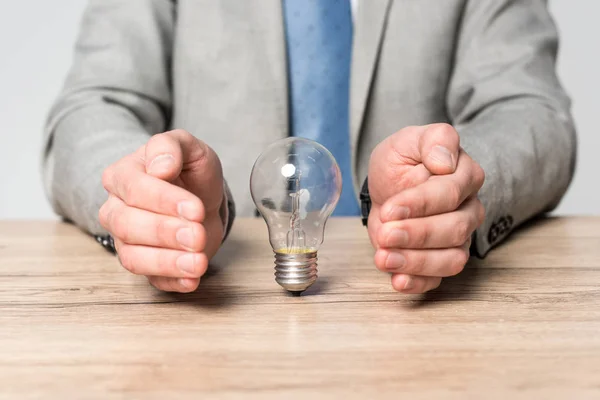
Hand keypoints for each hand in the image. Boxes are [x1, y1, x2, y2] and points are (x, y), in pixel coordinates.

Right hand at [99, 129, 224, 292]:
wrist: (200, 197)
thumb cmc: (188, 171)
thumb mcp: (188, 147)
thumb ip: (171, 147)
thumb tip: (160, 166)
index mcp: (122, 176)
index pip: (134, 190)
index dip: (164, 201)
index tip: (196, 209)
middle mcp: (116, 210)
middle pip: (128, 226)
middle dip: (165, 232)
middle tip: (197, 236)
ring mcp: (127, 241)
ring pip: (133, 258)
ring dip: (167, 263)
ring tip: (198, 263)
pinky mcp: (145, 264)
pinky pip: (150, 279)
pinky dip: (172, 282)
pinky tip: (192, 280)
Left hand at [367, 124, 484, 293]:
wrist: (389, 186)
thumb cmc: (402, 163)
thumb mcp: (408, 141)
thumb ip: (433, 141)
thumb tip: (445, 161)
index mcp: (465, 176)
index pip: (450, 194)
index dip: (420, 204)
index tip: (391, 208)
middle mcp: (468, 210)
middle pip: (454, 230)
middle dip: (417, 235)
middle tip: (386, 234)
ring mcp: (458, 238)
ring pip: (451, 259)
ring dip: (416, 262)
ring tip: (384, 258)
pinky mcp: (440, 259)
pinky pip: (438, 279)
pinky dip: (418, 283)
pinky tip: (397, 280)